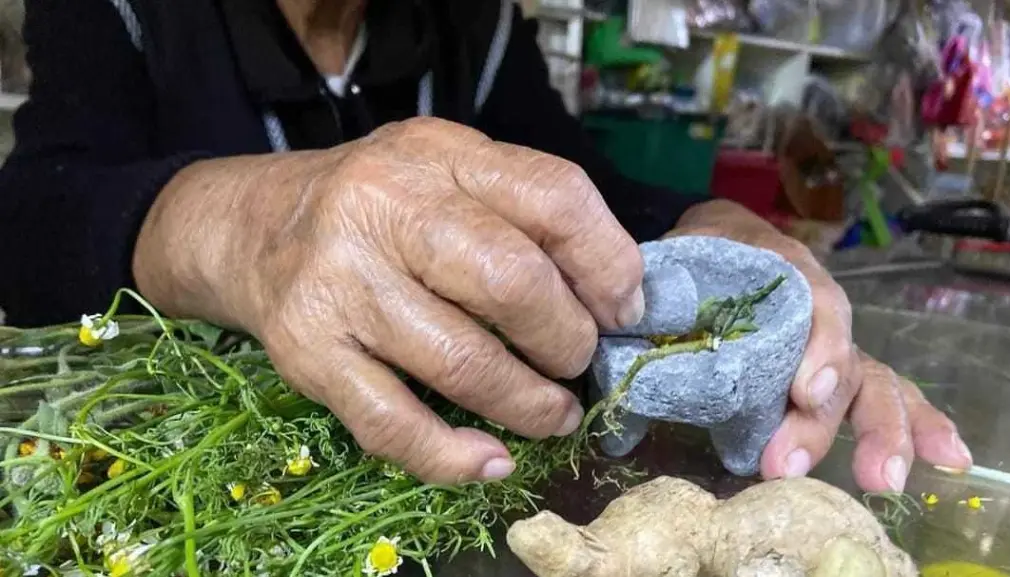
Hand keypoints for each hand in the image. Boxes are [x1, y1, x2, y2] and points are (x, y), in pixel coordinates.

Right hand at [133, 118, 646, 484]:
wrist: (253, 226)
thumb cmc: (377, 203)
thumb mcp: (450, 172)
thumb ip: (526, 211)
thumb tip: (619, 297)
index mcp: (440, 155)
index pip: (553, 197)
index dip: (608, 263)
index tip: (623, 310)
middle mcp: (384, 208)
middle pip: (511, 282)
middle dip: (567, 340)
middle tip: (577, 361)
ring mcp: (341, 284)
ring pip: (461, 363)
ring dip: (529, 404)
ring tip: (553, 414)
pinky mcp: (308, 353)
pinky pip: (393, 423)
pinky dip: (453, 456)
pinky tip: (490, 460)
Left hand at [669, 200, 972, 491]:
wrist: (709, 242)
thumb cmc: (696, 250)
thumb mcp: (680, 247)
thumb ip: (663, 282)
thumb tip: (626, 324)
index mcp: (783, 272)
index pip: (814, 303)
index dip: (817, 346)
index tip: (804, 392)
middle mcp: (818, 310)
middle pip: (840, 362)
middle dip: (824, 419)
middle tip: (788, 465)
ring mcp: (829, 346)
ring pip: (868, 384)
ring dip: (878, 434)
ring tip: (879, 479)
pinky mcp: (826, 377)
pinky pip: (878, 396)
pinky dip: (910, 426)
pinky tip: (942, 456)